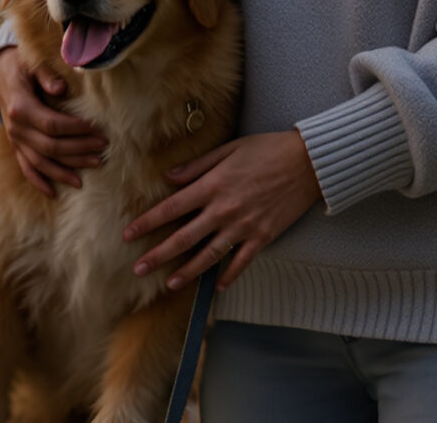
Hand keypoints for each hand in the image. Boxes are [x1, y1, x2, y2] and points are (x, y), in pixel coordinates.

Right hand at [0, 46, 108, 196]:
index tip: (97, 130)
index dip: (76, 130)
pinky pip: (26, 168)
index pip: (52, 124)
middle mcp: (16, 128)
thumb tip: (61, 89)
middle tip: (103, 149)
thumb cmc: (21, 66)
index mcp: (20, 107)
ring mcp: (15, 140)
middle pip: (50, 146)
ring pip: (41, 162)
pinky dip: (39, 182)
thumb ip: (46, 76)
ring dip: (65, 170)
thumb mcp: (32, 64)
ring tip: (91, 170)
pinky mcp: (16, 146)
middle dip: (79, 150)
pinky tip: (54, 194)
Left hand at [123, 129, 320, 288]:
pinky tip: (217, 286)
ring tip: (169, 284)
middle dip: (158, 255)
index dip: (147, 222)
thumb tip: (169, 177)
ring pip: (208, 256)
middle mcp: (223, 210)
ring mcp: (243, 226)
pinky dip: (229, 275)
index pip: (171, 208)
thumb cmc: (267, 149)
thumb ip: (197, 166)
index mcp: (212, 186)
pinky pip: (241, 262)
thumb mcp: (228, 149)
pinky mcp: (263, 236)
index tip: (128, 234)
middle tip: (138, 269)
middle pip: (183, 238)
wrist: (307, 162)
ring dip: (187, 272)